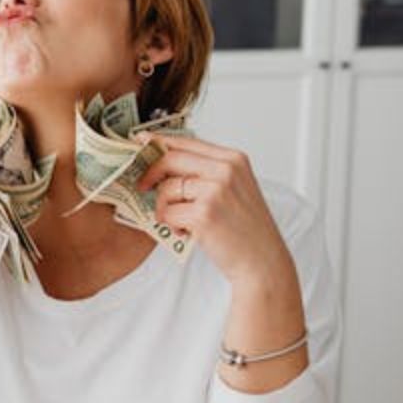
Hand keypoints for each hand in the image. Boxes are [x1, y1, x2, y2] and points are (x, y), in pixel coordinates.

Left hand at [134, 133, 292, 287]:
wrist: (262, 260)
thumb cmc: (245, 229)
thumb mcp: (233, 188)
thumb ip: (205, 171)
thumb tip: (164, 161)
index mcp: (233, 159)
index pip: (187, 141)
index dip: (159, 142)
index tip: (140, 142)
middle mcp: (226, 170)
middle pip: (171, 158)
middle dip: (150, 172)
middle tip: (142, 186)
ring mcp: (215, 191)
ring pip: (166, 188)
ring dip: (165, 208)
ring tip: (181, 222)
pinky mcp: (204, 214)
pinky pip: (168, 213)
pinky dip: (171, 225)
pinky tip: (186, 232)